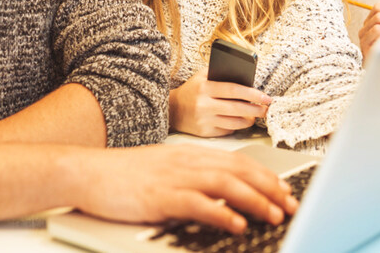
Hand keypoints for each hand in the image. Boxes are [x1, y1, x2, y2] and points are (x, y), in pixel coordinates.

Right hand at [74, 144, 298, 232]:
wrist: (87, 171)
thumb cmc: (124, 175)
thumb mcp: (165, 170)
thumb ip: (192, 177)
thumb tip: (220, 194)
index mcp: (191, 155)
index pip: (238, 161)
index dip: (265, 176)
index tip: (285, 190)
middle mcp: (188, 162)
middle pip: (239, 171)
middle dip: (270, 188)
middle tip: (291, 204)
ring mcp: (175, 177)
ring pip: (225, 184)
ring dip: (254, 200)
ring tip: (274, 214)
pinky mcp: (160, 196)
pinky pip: (197, 203)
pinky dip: (220, 213)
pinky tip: (236, 223)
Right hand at [169, 69, 270, 136]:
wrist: (172, 110)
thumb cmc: (192, 90)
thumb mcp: (202, 76)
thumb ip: (221, 74)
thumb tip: (246, 77)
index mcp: (205, 87)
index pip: (234, 90)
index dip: (252, 94)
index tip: (266, 97)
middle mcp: (204, 105)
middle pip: (237, 108)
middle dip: (256, 109)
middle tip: (266, 109)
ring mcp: (204, 120)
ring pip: (234, 123)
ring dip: (249, 120)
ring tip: (256, 116)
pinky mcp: (204, 133)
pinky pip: (227, 131)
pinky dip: (236, 127)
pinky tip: (240, 121)